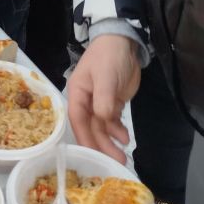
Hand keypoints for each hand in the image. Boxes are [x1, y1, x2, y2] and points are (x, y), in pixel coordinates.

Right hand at [67, 35, 140, 162]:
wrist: (123, 42)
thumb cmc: (109, 56)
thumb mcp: (106, 76)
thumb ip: (103, 99)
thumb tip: (102, 120)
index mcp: (78, 92)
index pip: (77, 119)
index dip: (84, 138)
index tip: (91, 155)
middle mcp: (86, 100)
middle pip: (90, 127)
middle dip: (101, 145)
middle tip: (114, 162)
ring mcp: (99, 102)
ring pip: (102, 127)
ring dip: (110, 141)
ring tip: (122, 157)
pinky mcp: (112, 102)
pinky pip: (112, 122)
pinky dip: (118, 131)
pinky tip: (125, 138)